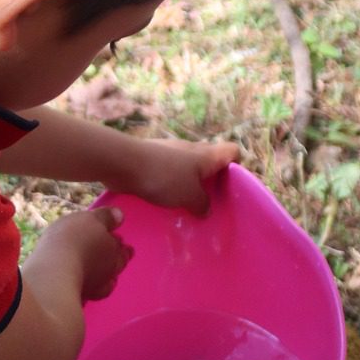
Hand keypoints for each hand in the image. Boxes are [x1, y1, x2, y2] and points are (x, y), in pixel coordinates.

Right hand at [31, 205, 130, 302]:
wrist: (52, 273)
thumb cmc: (71, 241)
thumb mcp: (88, 220)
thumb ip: (106, 218)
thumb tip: (120, 215)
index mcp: (113, 251)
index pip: (121, 249)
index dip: (118, 244)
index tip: (116, 239)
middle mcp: (108, 272)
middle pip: (117, 266)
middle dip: (116, 259)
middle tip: (112, 254)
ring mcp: (95, 289)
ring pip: (106, 283)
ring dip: (104, 276)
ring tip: (98, 272)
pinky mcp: (79, 299)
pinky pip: (88, 293)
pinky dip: (87, 289)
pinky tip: (82, 287)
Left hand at [118, 137, 238, 216]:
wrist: (123, 163)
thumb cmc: (163, 177)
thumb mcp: (189, 195)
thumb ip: (202, 204)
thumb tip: (205, 209)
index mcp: (206, 155)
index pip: (232, 151)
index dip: (236, 166)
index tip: (230, 187)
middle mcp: (190, 149)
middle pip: (209, 160)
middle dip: (210, 179)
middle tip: (207, 202)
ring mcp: (169, 153)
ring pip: (187, 167)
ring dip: (188, 183)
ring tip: (185, 205)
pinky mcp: (151, 159)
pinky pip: (167, 172)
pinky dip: (169, 184)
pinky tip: (163, 200)